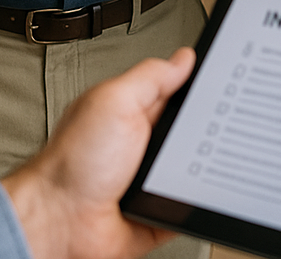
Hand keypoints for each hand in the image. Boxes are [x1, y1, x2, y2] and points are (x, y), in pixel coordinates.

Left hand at [2, 47, 195, 258]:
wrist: (58, 222)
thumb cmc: (72, 162)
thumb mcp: (114, 102)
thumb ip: (150, 77)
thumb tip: (183, 58)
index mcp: (136, 110)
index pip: (178, 89)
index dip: (200, 85)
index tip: (222, 82)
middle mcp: (146, 143)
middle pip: (192, 129)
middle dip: (206, 129)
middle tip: (211, 128)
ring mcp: (153, 178)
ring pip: (196, 166)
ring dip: (202, 167)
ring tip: (197, 164)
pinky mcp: (158, 211)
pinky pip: (189, 204)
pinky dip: (196, 201)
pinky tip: (192, 194)